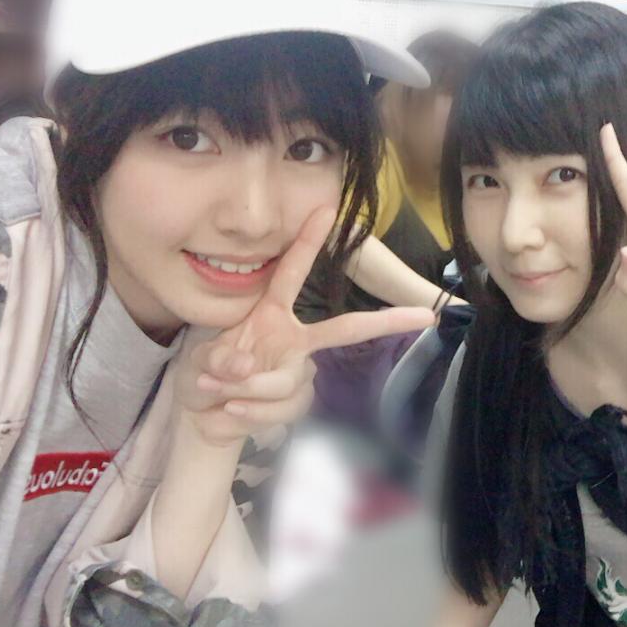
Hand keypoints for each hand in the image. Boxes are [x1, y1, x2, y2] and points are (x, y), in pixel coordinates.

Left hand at [174, 208, 435, 446]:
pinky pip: (282, 407)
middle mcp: (295, 339)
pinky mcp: (297, 401)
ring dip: (245, 389)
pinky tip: (231, 409)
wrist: (206, 417)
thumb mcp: (202, 360)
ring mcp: (300, 371)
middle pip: (345, 329)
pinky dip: (250, 412)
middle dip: (386, 322)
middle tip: (424, 316)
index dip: (308, 242)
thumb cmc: (207, 374)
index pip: (292, 273)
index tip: (326, 210)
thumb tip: (244, 366)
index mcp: (271, 314)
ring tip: (217, 390)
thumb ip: (220, 359)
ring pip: (287, 380)